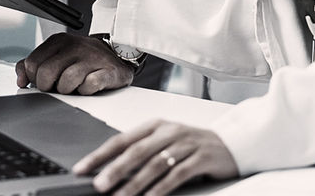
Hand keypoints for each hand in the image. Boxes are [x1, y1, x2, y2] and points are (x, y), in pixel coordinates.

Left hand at [16, 33, 133, 93]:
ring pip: (66, 82)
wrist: (115, 55)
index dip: (34, 78)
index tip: (43, 81)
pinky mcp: (107, 71)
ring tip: (73, 86)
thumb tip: (21, 80)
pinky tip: (87, 86)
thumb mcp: (56, 56)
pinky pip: (88, 86)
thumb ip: (33, 65)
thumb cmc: (81, 59)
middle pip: (46, 73)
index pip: (32, 64)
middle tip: (56, 87)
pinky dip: (85, 91)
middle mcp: (74, 46)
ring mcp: (92, 57)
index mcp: (58, 41)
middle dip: (48, 87)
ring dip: (67, 90)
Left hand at [75, 120, 237, 195]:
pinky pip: (177, 174)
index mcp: (156, 125)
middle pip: (136, 151)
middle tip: (99, 185)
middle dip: (115, 169)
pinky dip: (161, 188)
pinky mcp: (202, 157)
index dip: (100, 155)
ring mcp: (187, 143)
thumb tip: (109, 171)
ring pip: (155, 164)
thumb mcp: (166, 143)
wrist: (232, 144)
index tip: (82, 169)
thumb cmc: (193, 146)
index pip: (121, 139)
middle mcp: (170, 131)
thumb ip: (142, 152)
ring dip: (135, 182)